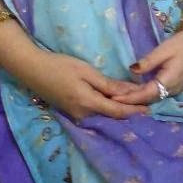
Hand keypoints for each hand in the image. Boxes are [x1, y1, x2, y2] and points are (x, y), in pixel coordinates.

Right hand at [24, 50, 147, 121]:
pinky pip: (94, 113)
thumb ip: (107, 84)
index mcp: (88, 103)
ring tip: (134, 102)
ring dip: (118, 110)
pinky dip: (106, 108)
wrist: (32, 70)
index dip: (134, 110)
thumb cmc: (60, 66)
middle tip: (146, 104)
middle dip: (129, 111)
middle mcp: (83, 114)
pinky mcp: (71, 111)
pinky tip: (113, 101)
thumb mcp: (86, 71)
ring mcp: (76, 115)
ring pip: (103, 115)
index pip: (117, 111)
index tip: (149, 108)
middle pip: (111, 116)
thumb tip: (129, 91)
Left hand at [112, 19, 182, 104]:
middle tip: (112, 99)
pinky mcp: (174, 85)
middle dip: (130, 101)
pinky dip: (144, 94)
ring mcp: (174, 89)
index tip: (114, 98)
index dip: (129, 97)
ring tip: (119, 97)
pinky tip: (134, 91)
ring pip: (152, 98)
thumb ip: (148, 61)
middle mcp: (172, 89)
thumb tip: (131, 70)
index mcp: (169, 81)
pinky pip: (157, 93)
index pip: (145, 94)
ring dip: (137, 99)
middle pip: (148, 99)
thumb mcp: (164, 49)